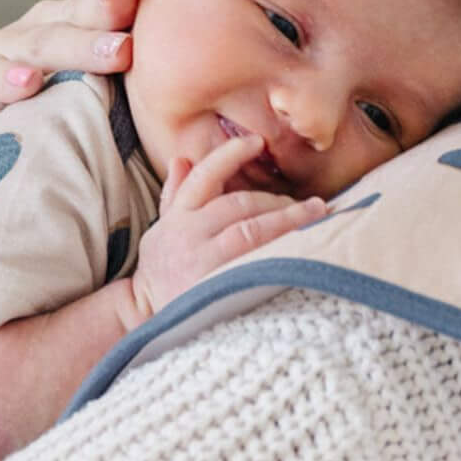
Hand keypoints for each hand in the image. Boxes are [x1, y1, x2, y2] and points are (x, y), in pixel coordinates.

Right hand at [0, 0, 216, 203]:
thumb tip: (228, 51)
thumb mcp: (103, 98)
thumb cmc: (41, 127)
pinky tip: (29, 83)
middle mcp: (44, 25)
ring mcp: (2, 54)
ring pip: (45, 41)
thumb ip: (147, 68)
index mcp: (82, 19)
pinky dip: (7, 80)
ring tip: (120, 49)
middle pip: (89, 0)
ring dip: (82, 43)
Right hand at [128, 134, 326, 320]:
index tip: (257, 142)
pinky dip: (280, 250)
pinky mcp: (216, 287)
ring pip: (251, 229)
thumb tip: (182, 158)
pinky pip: (254, 261)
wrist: (143, 318)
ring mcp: (203, 260)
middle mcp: (189, 233)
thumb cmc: (161, 272)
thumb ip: (174, 195)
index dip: (231, 154)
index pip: (206, 175)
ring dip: (288, 219)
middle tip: (308, 204)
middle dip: (277, 200)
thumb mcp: (161, 231)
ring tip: (316, 215)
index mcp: (178, 216)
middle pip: (239, 203)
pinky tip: (303, 247)